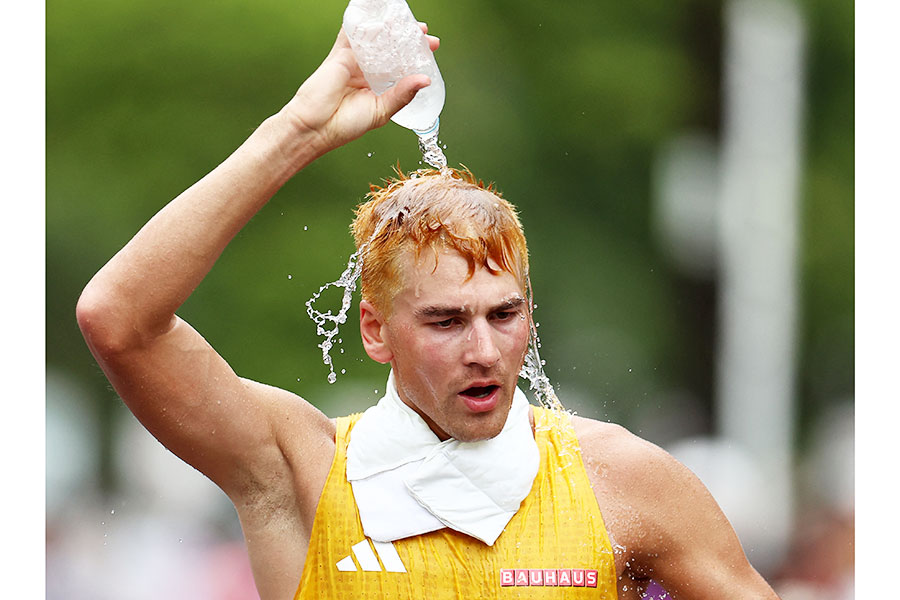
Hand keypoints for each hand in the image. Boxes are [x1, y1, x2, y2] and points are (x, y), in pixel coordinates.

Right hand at [283, 24, 439, 155]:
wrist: (316, 126)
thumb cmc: (345, 125)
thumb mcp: (382, 111)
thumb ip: (402, 94)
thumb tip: (425, 80)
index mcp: (378, 87)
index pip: (401, 67)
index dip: (416, 56)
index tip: (430, 48)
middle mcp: (367, 73)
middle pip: (390, 50)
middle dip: (408, 40)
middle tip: (422, 34)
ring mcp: (354, 62)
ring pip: (375, 40)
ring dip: (390, 30)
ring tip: (407, 24)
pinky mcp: (340, 54)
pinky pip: (352, 33)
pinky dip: (363, 23)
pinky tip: (377, 16)